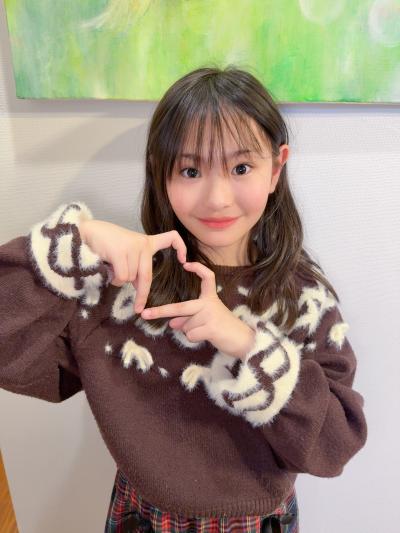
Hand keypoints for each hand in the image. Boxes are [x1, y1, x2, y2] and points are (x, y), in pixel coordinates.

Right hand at [79, 220, 186, 311]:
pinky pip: (122, 277)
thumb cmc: (106, 245)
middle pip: (147, 276)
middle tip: (139, 309)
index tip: (184, 260)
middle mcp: (143, 244)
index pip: (171, 238)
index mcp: (147, 242)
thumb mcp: (126, 254)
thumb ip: (135, 267)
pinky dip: (113, 278)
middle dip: (142, 295)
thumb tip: (138, 287)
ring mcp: (133, 247)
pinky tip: (107, 268)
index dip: (181, 248)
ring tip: (111, 267)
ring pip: (131, 278)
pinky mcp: (122, 252)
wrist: (87, 232)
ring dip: (119, 279)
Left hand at [140, 261, 255, 359]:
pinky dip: (194, 339)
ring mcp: (210, 315)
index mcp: (211, 297)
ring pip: (185, 326)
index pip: (207, 277)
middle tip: (145, 314)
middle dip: (161, 311)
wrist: (242, 340)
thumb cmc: (223, 328)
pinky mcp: (210, 328)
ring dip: (190, 331)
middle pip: (180, 307)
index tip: (186, 264)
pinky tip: (207, 336)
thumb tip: (172, 323)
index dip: (198, 269)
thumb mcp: (205, 319)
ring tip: (205, 331)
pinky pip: (190, 335)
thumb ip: (188, 318)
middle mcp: (209, 303)